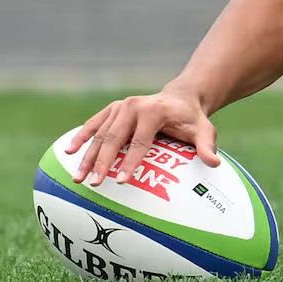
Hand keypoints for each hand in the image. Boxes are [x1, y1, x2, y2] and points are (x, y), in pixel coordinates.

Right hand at [63, 87, 220, 186]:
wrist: (181, 97)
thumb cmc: (191, 119)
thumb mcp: (204, 130)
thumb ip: (206, 146)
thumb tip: (214, 163)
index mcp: (155, 111)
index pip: (141, 141)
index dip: (131, 162)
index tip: (121, 181)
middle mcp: (135, 106)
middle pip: (115, 138)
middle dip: (104, 162)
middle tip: (94, 184)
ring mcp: (121, 106)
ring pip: (100, 134)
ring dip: (88, 156)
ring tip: (78, 178)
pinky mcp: (112, 109)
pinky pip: (93, 124)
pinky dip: (81, 136)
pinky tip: (69, 151)